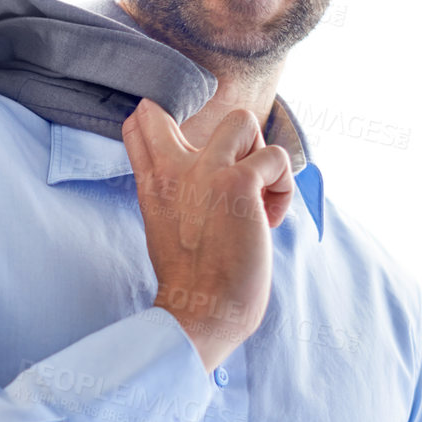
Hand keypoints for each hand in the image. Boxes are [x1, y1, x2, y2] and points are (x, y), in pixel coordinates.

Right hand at [120, 97, 293, 372]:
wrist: (201, 310)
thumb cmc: (189, 280)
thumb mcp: (160, 227)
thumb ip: (164, 193)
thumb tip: (181, 183)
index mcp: (153, 183)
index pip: (138, 125)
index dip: (161, 126)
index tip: (188, 157)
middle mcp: (174, 169)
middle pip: (172, 111)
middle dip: (207, 136)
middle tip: (232, 176)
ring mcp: (206, 170)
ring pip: (242, 120)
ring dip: (258, 155)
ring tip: (257, 196)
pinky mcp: (240, 181)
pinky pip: (278, 158)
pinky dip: (283, 189)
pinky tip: (270, 220)